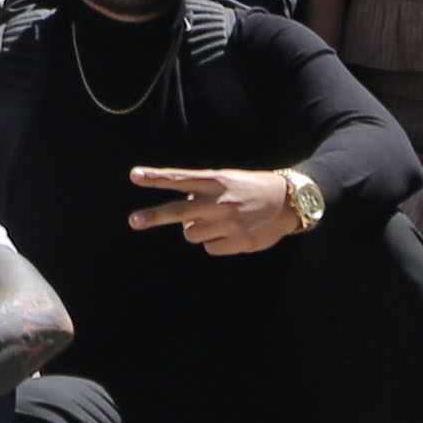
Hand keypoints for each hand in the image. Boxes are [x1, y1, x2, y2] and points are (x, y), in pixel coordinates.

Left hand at [127, 163, 304, 255]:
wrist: (289, 202)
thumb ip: (203, 190)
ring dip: (198, 229)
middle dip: (154, 216)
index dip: (156, 178)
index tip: (134, 175)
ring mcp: (228, 223)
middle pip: (178, 211)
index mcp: (216, 181)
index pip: (180, 179)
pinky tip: (232, 232)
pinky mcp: (237, 241)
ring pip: (191, 233)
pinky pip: (209, 247)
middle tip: (133, 220)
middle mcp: (219, 202)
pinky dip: (216, 242)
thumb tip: (182, 206)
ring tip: (219, 221)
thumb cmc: (252, 189)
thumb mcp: (228, 179)